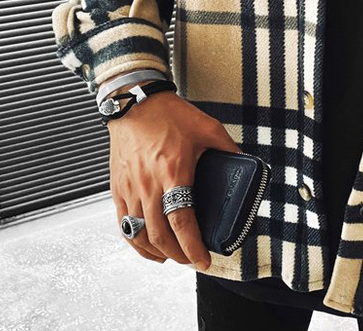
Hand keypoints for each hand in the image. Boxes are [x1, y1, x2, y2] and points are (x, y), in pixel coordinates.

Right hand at [107, 85, 241, 270]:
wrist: (134, 102)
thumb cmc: (169, 114)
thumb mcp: (207, 128)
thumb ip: (228, 148)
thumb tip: (245, 163)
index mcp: (173, 171)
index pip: (182, 220)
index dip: (192, 246)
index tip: (203, 260)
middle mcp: (148, 185)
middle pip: (159, 235)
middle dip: (178, 255)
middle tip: (192, 259)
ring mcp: (130, 188)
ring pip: (139, 234)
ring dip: (156, 252)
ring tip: (172, 256)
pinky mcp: (117, 188)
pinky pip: (123, 224)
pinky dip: (135, 241)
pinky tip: (147, 245)